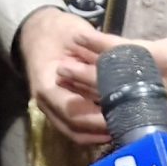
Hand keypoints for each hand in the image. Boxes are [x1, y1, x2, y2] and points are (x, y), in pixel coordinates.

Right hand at [17, 7, 115, 144]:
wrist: (38, 30)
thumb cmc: (59, 31)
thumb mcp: (77, 35)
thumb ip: (94, 55)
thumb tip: (120, 73)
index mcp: (46, 84)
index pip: (71, 110)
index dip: (96, 118)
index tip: (120, 116)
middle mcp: (46, 102)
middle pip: (74, 129)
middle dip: (101, 132)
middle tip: (128, 128)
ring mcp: (51, 108)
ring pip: (76, 133)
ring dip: (99, 135)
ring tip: (124, 131)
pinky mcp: (59, 110)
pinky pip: (76, 128)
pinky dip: (94, 131)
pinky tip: (114, 126)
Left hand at [58, 0, 166, 108]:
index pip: (128, 52)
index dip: (101, 46)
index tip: (78, 36)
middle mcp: (160, 83)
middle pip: (117, 82)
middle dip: (87, 74)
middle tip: (61, 64)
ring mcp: (156, 98)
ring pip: (117, 97)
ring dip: (88, 88)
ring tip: (63, 77)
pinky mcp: (154, 104)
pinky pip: (123, 105)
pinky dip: (101, 99)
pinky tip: (80, 92)